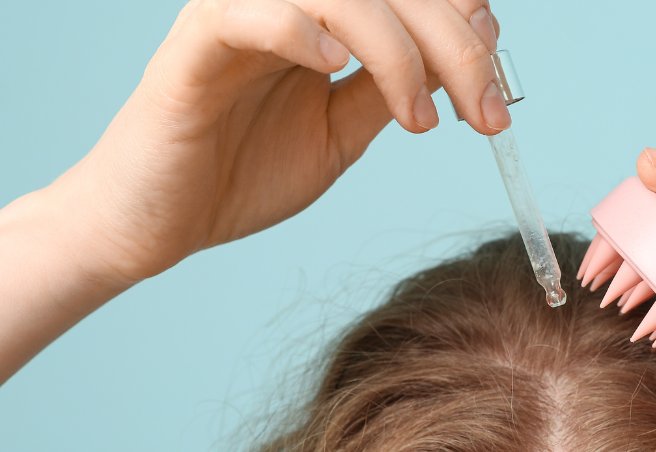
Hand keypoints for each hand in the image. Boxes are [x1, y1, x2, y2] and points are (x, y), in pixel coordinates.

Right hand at [51, 0, 508, 284]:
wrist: (159, 225)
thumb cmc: (243, 173)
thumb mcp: (343, 132)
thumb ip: (393, 90)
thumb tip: (465, 60)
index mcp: (323, 16)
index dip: (463, 16)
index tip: (496, 78)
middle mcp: (286, 4)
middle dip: (455, 42)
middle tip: (485, 112)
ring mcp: (239, 15)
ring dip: (397, 49)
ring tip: (417, 119)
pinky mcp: (195, 47)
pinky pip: (252, 12)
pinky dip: (304, 31)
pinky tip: (338, 71)